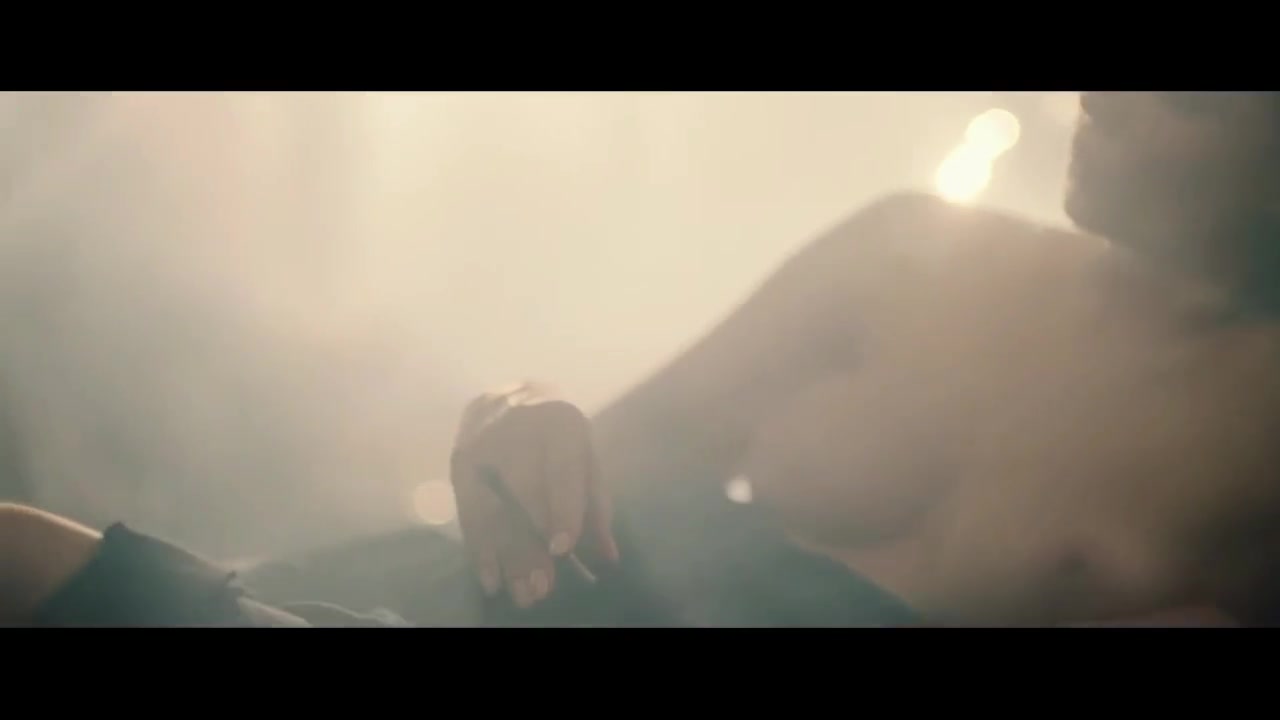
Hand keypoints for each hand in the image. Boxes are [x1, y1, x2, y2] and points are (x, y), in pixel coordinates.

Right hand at [450, 382, 617, 607]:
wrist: (509, 398)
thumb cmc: (557, 434)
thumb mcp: (586, 456)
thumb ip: (596, 504)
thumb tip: (608, 556)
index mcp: (560, 422)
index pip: (561, 470)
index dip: (562, 510)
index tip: (562, 549)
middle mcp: (516, 428)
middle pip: (521, 493)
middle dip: (531, 544)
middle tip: (542, 588)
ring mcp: (481, 444)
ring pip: (493, 507)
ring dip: (506, 557)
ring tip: (521, 594)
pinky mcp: (458, 462)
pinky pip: (468, 511)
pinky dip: (480, 549)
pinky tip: (490, 580)